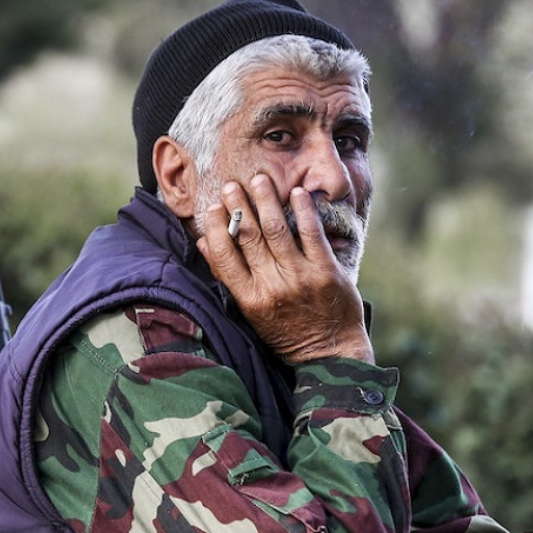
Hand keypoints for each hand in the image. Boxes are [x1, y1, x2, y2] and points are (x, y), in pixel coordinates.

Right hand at [195, 175, 373, 365]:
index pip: (224, 257)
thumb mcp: (250, 311)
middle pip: (249, 237)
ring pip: (276, 230)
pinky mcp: (326, 272)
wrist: (329, 352)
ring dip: (266, 201)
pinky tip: (296, 193)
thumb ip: (228, 277)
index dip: (217, 229)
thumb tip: (203, 242)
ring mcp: (299, 278)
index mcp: (249, 299)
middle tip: (232, 185)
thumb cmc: (285, 331)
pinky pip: (311, 234)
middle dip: (238, 206)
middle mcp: (271, 287)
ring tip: (259, 180)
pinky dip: (303, 211)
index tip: (213, 208)